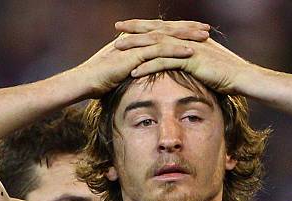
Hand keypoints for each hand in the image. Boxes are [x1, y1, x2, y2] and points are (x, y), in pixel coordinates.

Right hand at [74, 20, 210, 97]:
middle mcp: (137, 38)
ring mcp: (136, 45)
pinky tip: (190, 52)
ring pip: (166, 37)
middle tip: (206, 28)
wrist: (85, 81)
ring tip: (204, 38)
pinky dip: (175, 50)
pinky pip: (159, 51)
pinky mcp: (134, 55)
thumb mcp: (120, 72)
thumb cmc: (99, 80)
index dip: (178, 31)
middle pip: (166, 30)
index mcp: (135, 40)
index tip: (195, 32)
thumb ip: (132, 68)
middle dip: (187, 29)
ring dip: (186, 37)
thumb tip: (141, 73)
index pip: (160, 32)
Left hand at [115, 19, 250, 94]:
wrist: (242, 77)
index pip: (163, 28)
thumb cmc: (226, 73)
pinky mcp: (190, 61)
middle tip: (117, 28)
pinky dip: (148, 67)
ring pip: (156, 44)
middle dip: (135, 29)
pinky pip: (164, 62)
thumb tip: (185, 60)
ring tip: (118, 49)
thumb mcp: (207, 61)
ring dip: (136, 46)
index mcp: (189, 36)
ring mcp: (188, 48)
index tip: (129, 26)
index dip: (145, 25)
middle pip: (156, 31)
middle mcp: (187, 38)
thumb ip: (193, 57)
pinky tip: (134, 72)